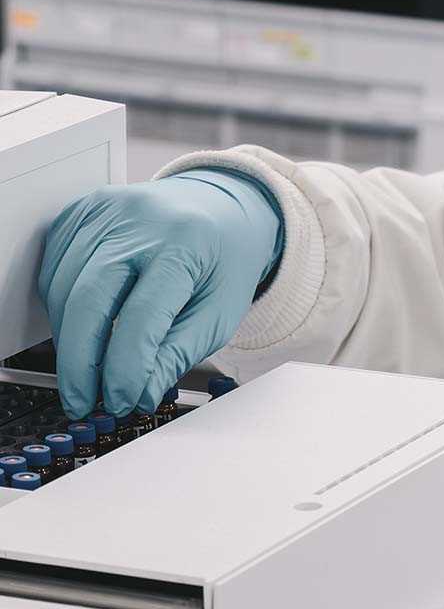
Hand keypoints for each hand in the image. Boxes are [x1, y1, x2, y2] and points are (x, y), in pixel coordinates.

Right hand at [39, 169, 282, 418]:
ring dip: (68, 340)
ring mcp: (105, 211)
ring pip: (63, 290)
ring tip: (89, 370)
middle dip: (80, 363)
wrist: (221, 207)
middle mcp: (140, 219)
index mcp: (185, 241)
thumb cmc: (223, 259)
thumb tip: (140, 394)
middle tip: (84, 402)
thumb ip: (179, 352)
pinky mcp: (81, 212)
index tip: (122, 400)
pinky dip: (61, 309)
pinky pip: (54, 271)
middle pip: (88, 300)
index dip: (125, 366)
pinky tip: (81, 329)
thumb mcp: (221, 310)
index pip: (142, 313)